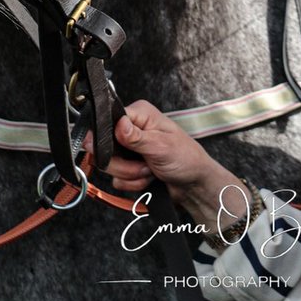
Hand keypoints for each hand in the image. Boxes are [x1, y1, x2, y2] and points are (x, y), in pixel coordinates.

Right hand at [97, 100, 247, 232]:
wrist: (194, 185)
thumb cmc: (186, 158)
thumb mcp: (161, 146)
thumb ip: (136, 137)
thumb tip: (118, 124)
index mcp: (139, 115)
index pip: (108, 120)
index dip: (107, 137)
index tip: (111, 150)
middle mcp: (130, 129)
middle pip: (105, 146)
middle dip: (124, 164)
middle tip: (144, 165)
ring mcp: (128, 150)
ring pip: (110, 165)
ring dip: (131, 175)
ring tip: (150, 172)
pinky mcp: (128, 167)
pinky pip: (117, 180)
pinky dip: (132, 184)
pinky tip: (148, 179)